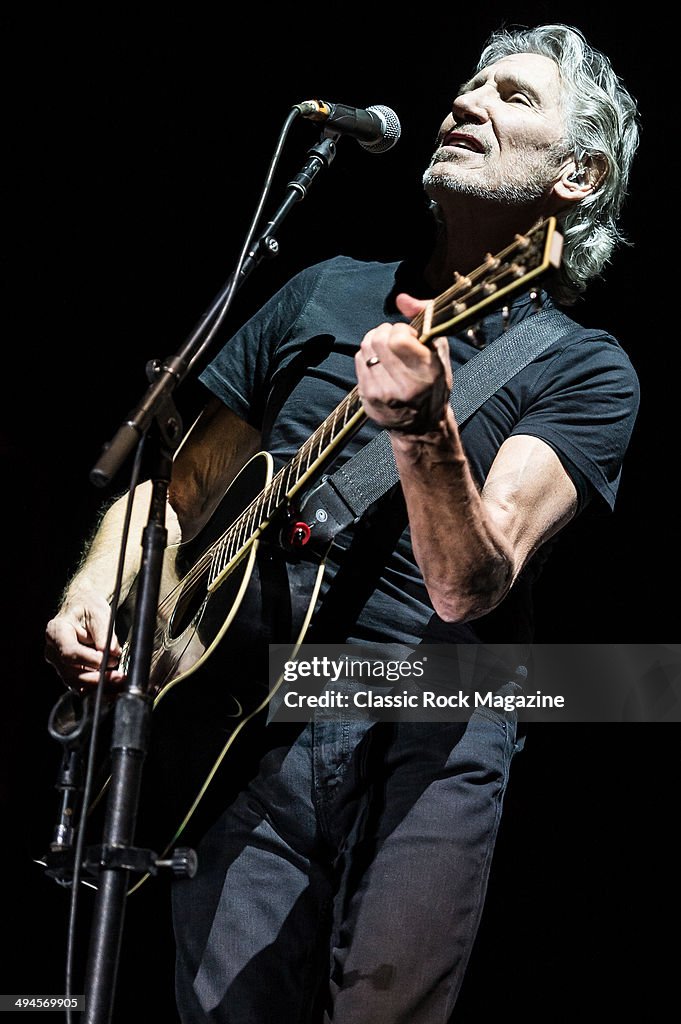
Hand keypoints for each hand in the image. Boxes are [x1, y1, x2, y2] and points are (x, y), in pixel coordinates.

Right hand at [45, 585, 124, 692]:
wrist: (83, 608)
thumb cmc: (88, 606)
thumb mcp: (98, 612)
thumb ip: (104, 632)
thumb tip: (112, 651)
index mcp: (56, 632)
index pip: (69, 652)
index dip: (89, 660)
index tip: (109, 660)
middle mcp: (53, 650)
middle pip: (71, 672)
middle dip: (96, 677)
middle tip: (118, 675)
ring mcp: (59, 663)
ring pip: (75, 682)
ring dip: (98, 685)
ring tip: (118, 680)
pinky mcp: (68, 671)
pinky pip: (80, 685)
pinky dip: (96, 687)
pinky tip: (112, 686)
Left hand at [355, 293, 452, 433]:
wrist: (421, 427)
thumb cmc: (434, 385)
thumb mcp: (440, 352)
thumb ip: (426, 318)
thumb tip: (401, 298)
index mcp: (426, 374)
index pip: (398, 338)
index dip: (401, 330)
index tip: (411, 338)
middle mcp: (403, 386)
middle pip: (378, 339)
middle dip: (386, 332)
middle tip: (397, 342)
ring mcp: (382, 394)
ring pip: (365, 347)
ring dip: (376, 341)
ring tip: (388, 352)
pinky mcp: (367, 398)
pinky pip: (359, 360)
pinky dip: (368, 355)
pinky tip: (381, 364)